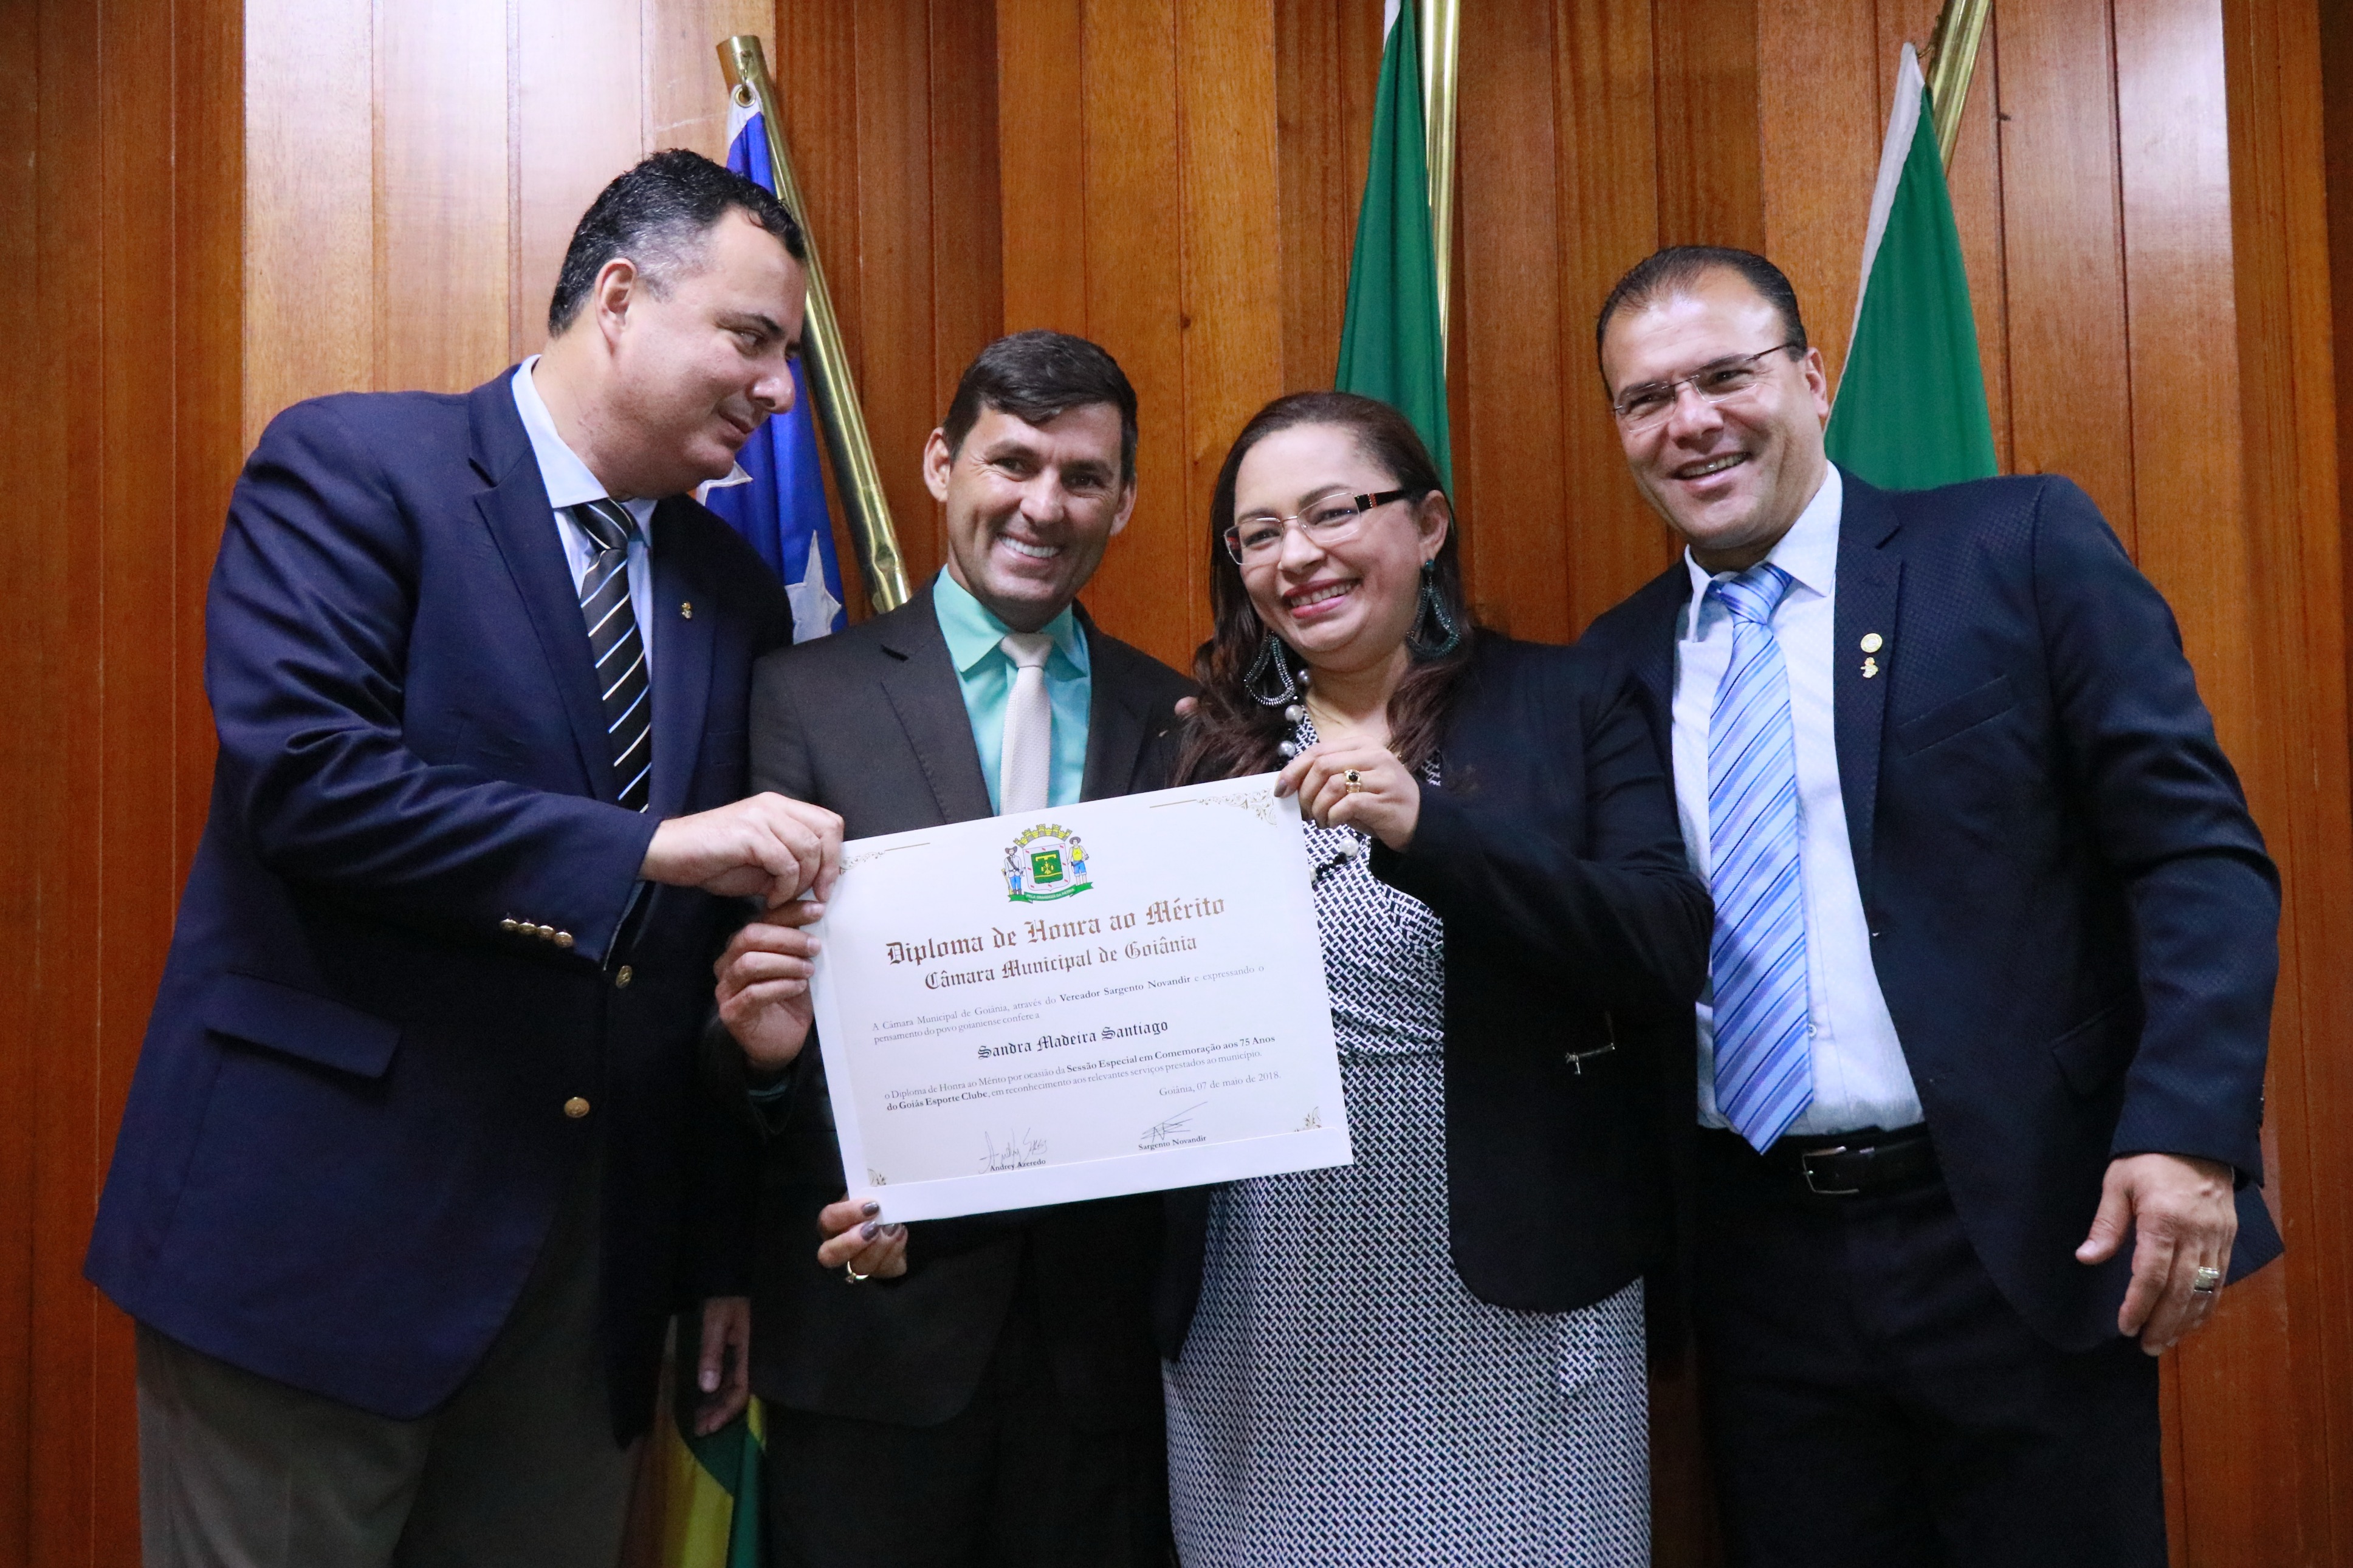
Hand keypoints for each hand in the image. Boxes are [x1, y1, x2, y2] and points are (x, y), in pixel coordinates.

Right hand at [641, 793, 842, 908]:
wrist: (668, 854)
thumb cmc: (713, 860)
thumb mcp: (761, 863)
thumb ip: (790, 864)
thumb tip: (819, 882)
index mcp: (780, 807)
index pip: (829, 822)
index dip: (834, 855)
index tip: (825, 886)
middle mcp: (774, 805)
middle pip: (826, 832)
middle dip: (825, 870)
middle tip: (813, 896)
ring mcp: (762, 816)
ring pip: (808, 849)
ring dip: (801, 882)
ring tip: (781, 899)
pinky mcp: (749, 833)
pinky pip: (785, 863)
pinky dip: (784, 887)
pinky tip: (769, 899)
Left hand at [691, 1295, 750, 1435]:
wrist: (735, 1275)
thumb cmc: (726, 1296)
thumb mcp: (715, 1321)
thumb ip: (712, 1352)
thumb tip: (707, 1387)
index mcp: (751, 1351)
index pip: (742, 1391)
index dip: (725, 1412)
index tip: (706, 1427)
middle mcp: (754, 1357)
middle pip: (741, 1394)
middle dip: (720, 1413)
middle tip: (700, 1430)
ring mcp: (750, 1354)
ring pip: (737, 1387)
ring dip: (720, 1403)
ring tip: (700, 1419)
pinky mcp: (744, 1350)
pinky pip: (735, 1376)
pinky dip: (721, 1390)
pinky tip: (708, 1398)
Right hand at [716, 901, 825, 1073]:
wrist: (781, 1042)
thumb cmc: (790, 999)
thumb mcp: (798, 965)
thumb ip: (800, 942)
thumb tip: (820, 911)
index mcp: (743, 945)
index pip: (763, 919)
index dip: (790, 912)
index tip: (818, 910)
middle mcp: (728, 963)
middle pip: (749, 937)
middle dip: (787, 938)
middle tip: (815, 946)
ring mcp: (726, 988)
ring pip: (748, 964)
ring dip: (784, 963)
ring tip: (808, 969)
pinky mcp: (731, 1012)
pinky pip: (752, 994)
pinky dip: (779, 987)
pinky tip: (798, 987)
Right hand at [816, 1197, 907, 1280]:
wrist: (900, 1214)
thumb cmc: (880, 1200)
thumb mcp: (872, 1192)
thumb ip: (869, 1192)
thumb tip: (877, 1190)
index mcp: (833, 1222)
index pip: (827, 1220)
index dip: (846, 1214)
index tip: (872, 1205)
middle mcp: (839, 1247)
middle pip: (828, 1256)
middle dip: (851, 1243)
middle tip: (875, 1228)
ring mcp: (858, 1263)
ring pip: (860, 1266)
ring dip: (880, 1246)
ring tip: (895, 1227)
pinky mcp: (880, 1271)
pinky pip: (884, 1270)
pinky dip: (895, 1252)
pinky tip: (901, 1235)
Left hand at [1275, 740, 1419, 849]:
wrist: (1419, 821)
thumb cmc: (1379, 802)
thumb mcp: (1354, 782)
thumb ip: (1328, 777)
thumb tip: (1290, 785)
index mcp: (1362, 745)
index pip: (1318, 750)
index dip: (1293, 770)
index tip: (1281, 789)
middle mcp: (1373, 756)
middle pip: (1321, 766)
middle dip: (1304, 792)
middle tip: (1304, 811)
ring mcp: (1381, 777)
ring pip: (1332, 785)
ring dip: (1317, 808)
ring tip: (1321, 820)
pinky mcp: (1384, 800)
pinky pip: (1346, 804)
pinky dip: (1332, 816)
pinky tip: (1333, 823)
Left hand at [2076, 1151, 2237, 1353]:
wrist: (2196, 1135)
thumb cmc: (2148, 1157)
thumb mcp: (2117, 1183)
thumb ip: (2106, 1225)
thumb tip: (2086, 1259)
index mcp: (2164, 1220)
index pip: (2151, 1274)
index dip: (2138, 1305)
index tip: (2126, 1327)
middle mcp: (2195, 1233)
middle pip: (2181, 1290)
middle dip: (2164, 1322)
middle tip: (2148, 1347)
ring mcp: (2217, 1237)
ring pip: (2205, 1289)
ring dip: (2187, 1320)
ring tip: (2168, 1341)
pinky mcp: (2229, 1237)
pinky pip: (2221, 1279)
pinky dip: (2208, 1303)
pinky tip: (2194, 1319)